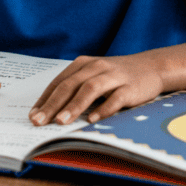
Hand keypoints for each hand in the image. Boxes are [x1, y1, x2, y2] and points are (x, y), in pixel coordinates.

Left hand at [29, 54, 163, 125]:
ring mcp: (114, 76)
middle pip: (71, 85)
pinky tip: (92, 120)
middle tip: (39, 121)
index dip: (45, 99)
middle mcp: (97, 67)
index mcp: (84, 64)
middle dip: (53, 104)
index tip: (33, 115)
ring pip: (90, 89)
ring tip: (61, 122)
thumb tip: (50, 111)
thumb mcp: (94, 76)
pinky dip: (103, 109)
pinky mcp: (131, 87)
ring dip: (74, 106)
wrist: (152, 67)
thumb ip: (76, 89)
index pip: (59, 82)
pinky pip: (115, 98)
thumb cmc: (117, 76)